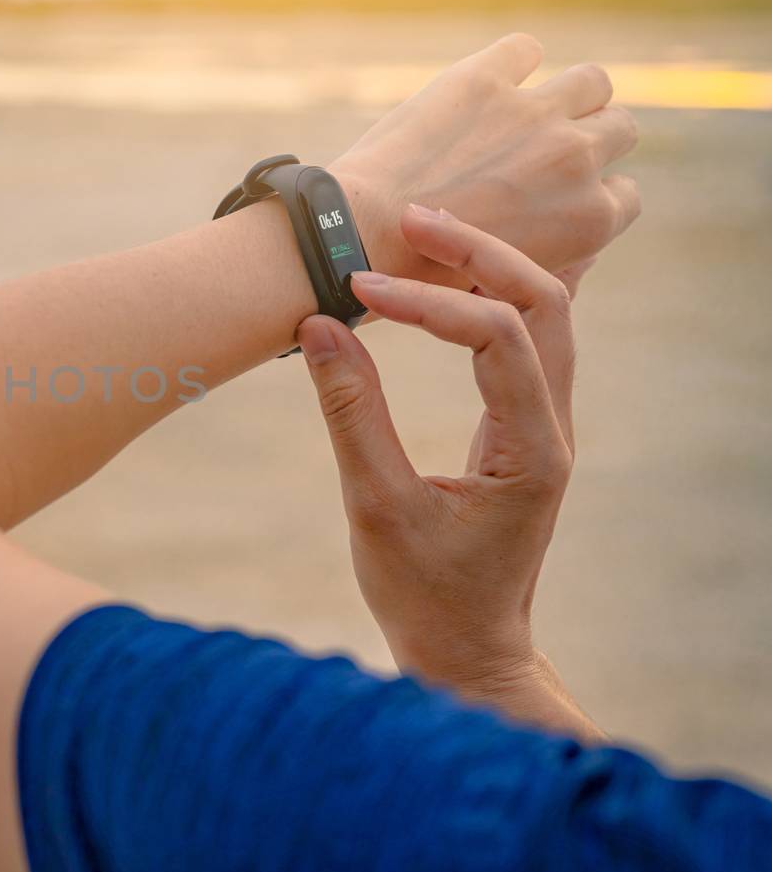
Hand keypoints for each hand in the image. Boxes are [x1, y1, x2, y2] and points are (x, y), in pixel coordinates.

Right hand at [295, 205, 599, 736]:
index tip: (357, 290)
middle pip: (546, 301)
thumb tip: (318, 325)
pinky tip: (449, 278)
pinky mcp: (524, 431)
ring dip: (490, 267)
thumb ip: (350, 413)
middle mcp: (553, 429)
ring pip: (545, 315)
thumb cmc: (422, 595)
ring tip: (423, 234)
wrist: (468, 652)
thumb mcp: (374, 505)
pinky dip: (491, 298)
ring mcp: (545, 427)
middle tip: (410, 219)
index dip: (426, 302)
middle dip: (480, 252)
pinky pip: (527, 341)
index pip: (497, 336)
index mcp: (531, 451)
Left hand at [332, 33, 639, 284]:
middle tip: (544, 149)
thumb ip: (554, 259)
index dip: (591, 192)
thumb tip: (579, 246)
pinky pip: (523, 49)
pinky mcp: (485, 79)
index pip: (625, 194)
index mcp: (590, 220)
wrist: (360, 239)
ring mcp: (535, 113)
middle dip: (590, 137)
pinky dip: (511, 62)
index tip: (559, 195)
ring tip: (526, 109)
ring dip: (569, 92)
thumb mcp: (511, 285)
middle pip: (619, 128)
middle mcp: (577, 159)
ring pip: (592, 81)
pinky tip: (483, 85)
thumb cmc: (422, 277)